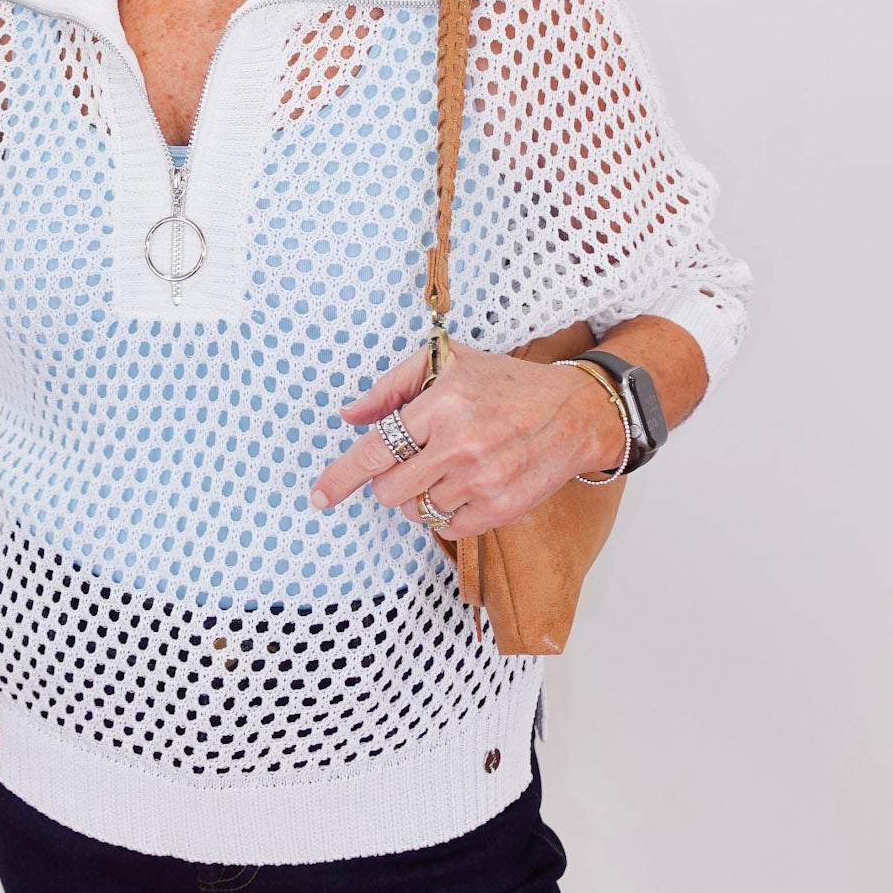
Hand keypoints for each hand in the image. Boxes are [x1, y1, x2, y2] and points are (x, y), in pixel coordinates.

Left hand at [309, 338, 625, 541]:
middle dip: (390, 481)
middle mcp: (461, 444)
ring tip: (449, 468)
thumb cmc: (504, 384)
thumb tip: (349, 415)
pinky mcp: (501, 508)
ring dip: (421, 495)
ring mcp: (482, 480)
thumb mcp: (448, 363)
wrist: (573, 412)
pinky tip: (466, 486)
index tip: (319, 496)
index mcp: (442, 403)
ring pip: (416, 511)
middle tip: (414, 461)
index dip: (340, 477)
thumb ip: (392, 386)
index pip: (376, 449)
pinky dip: (447, 513)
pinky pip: (447, 529)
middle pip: (389, 490)